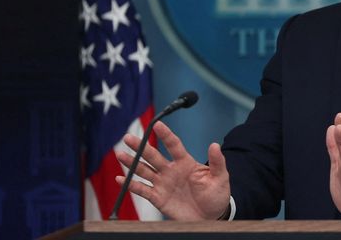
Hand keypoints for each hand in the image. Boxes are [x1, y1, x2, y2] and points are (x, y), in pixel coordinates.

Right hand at [115, 121, 230, 220]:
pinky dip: (130, 185)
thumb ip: (217, 162)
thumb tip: (215, 144)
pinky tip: (121, 179)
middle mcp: (171, 170)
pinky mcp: (158, 198)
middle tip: (128, 137)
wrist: (210, 216)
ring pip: (144, 170)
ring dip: (132, 163)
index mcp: (186, 163)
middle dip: (140, 146)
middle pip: (153, 156)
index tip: (156, 124)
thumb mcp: (220, 177)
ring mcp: (163, 183)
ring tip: (120, 154)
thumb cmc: (216, 195)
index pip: (173, 145)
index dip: (165, 134)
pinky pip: (142, 190)